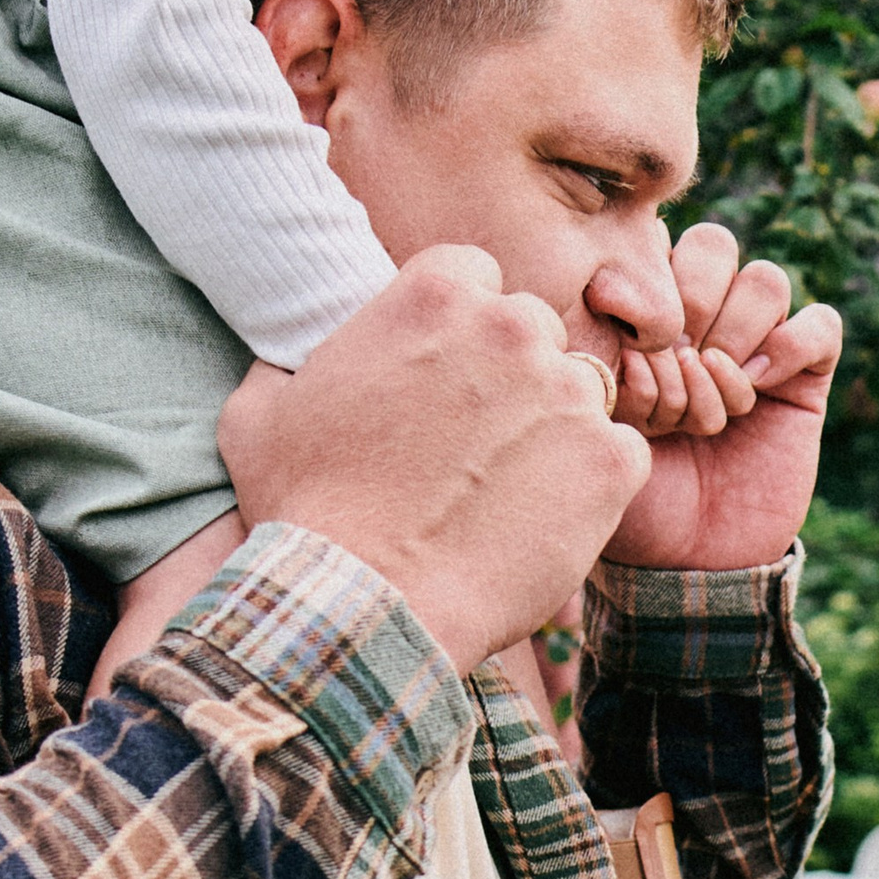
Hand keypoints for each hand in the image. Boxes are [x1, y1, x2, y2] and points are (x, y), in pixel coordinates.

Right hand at [219, 246, 651, 672]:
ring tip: (505, 485)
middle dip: (509, 371)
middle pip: (533, 328)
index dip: (460, 324)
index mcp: (435, 295)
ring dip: (553, 422)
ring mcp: (569, 393)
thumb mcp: (260, 415)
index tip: (443, 370)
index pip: (476, 274)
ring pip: (580, 388)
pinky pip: (618, 452)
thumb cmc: (305, 511)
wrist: (365, 604)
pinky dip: (590, 482)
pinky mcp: (610, 460)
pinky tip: (540, 518)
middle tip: (473, 438)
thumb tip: (285, 358)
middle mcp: (512, 328)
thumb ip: (285, 363)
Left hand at [604, 222, 841, 572]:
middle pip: (713, 245)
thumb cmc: (625, 498)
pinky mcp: (804, 381)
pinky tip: (763, 387)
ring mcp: (757, 349)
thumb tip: (616, 294)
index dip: (644, 280)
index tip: (628, 341)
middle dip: (692, 294)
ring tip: (719, 386)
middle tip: (679, 354)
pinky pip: (820, 323)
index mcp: (645, 322)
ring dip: (738, 327)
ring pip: (766, 278)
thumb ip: (601, 355)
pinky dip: (792, 344)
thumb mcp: (594, 425)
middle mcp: (702, 324)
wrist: (685, 563)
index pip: (652, 244)